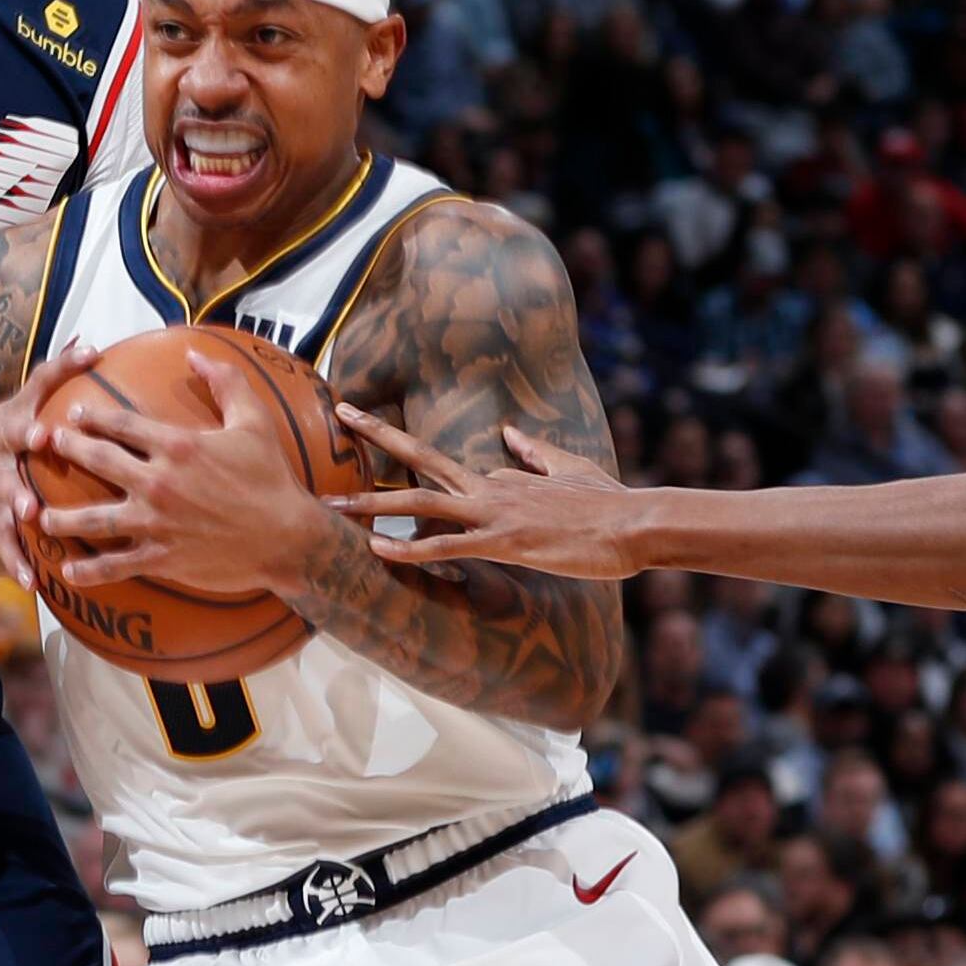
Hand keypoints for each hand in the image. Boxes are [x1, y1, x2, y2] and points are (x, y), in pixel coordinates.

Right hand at [0, 347, 102, 588]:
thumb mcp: (14, 405)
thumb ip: (53, 379)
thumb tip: (87, 341)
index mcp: (17, 414)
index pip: (41, 380)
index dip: (64, 364)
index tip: (91, 352)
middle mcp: (1, 441)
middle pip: (14, 434)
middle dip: (29, 436)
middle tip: (43, 438)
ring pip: (4, 488)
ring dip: (17, 499)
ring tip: (32, 515)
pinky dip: (14, 559)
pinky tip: (31, 581)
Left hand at [37, 348, 328, 598]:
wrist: (287, 536)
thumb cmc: (272, 477)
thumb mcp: (254, 421)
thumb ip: (225, 382)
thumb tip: (195, 354)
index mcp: (177, 446)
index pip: (121, 425)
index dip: (92, 417)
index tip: (73, 415)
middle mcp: (158, 481)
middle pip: (97, 461)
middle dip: (66, 451)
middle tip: (43, 447)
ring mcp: (155, 522)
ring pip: (93, 519)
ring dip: (61, 518)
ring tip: (40, 516)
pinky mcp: (161, 556)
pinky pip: (115, 564)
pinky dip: (89, 570)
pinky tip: (69, 570)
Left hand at [330, 407, 640, 580]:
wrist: (633, 523)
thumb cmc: (606, 502)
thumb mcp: (568, 467)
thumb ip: (533, 451)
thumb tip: (508, 432)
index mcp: (501, 475)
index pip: (443, 463)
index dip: (406, 449)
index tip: (370, 427)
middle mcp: (489, 488)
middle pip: (419, 456)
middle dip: (376, 435)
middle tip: (337, 415)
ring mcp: (494, 513)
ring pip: (421, 501)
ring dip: (372, 504)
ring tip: (331, 503)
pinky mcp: (504, 541)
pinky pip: (447, 546)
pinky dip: (410, 548)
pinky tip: (379, 550)